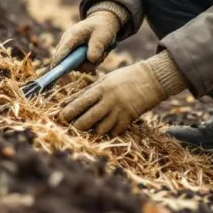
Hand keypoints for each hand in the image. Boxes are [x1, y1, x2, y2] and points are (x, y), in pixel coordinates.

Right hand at [49, 11, 119, 71]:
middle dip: (84, 64)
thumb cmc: (101, 28)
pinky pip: (81, 66)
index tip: (56, 72)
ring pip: (76, 66)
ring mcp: (70, 51)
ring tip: (102, 53)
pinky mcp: (75, 56)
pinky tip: (99, 55)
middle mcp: (67, 44)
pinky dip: (91, 63)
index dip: (58, 62)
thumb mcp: (102, 35)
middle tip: (99, 58)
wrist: (102, 24)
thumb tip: (91, 60)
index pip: (62, 51)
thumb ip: (97, 46)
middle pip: (67, 62)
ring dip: (90, 64)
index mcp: (71, 36)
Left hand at [58, 52, 186, 136]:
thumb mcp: (105, 80)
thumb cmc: (124, 78)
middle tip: (73, 126)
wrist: (151, 80)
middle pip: (87, 119)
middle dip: (77, 126)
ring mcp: (119, 111)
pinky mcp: (129, 119)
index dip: (69, 112)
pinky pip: (114, 132)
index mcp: (101, 88)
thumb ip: (88, 91)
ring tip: (87, 130)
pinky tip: (104, 131)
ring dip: (92, 132)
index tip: (61, 117)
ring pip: (100, 129)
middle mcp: (109, 101)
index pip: (80, 102)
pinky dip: (107, 133)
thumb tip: (69, 101)